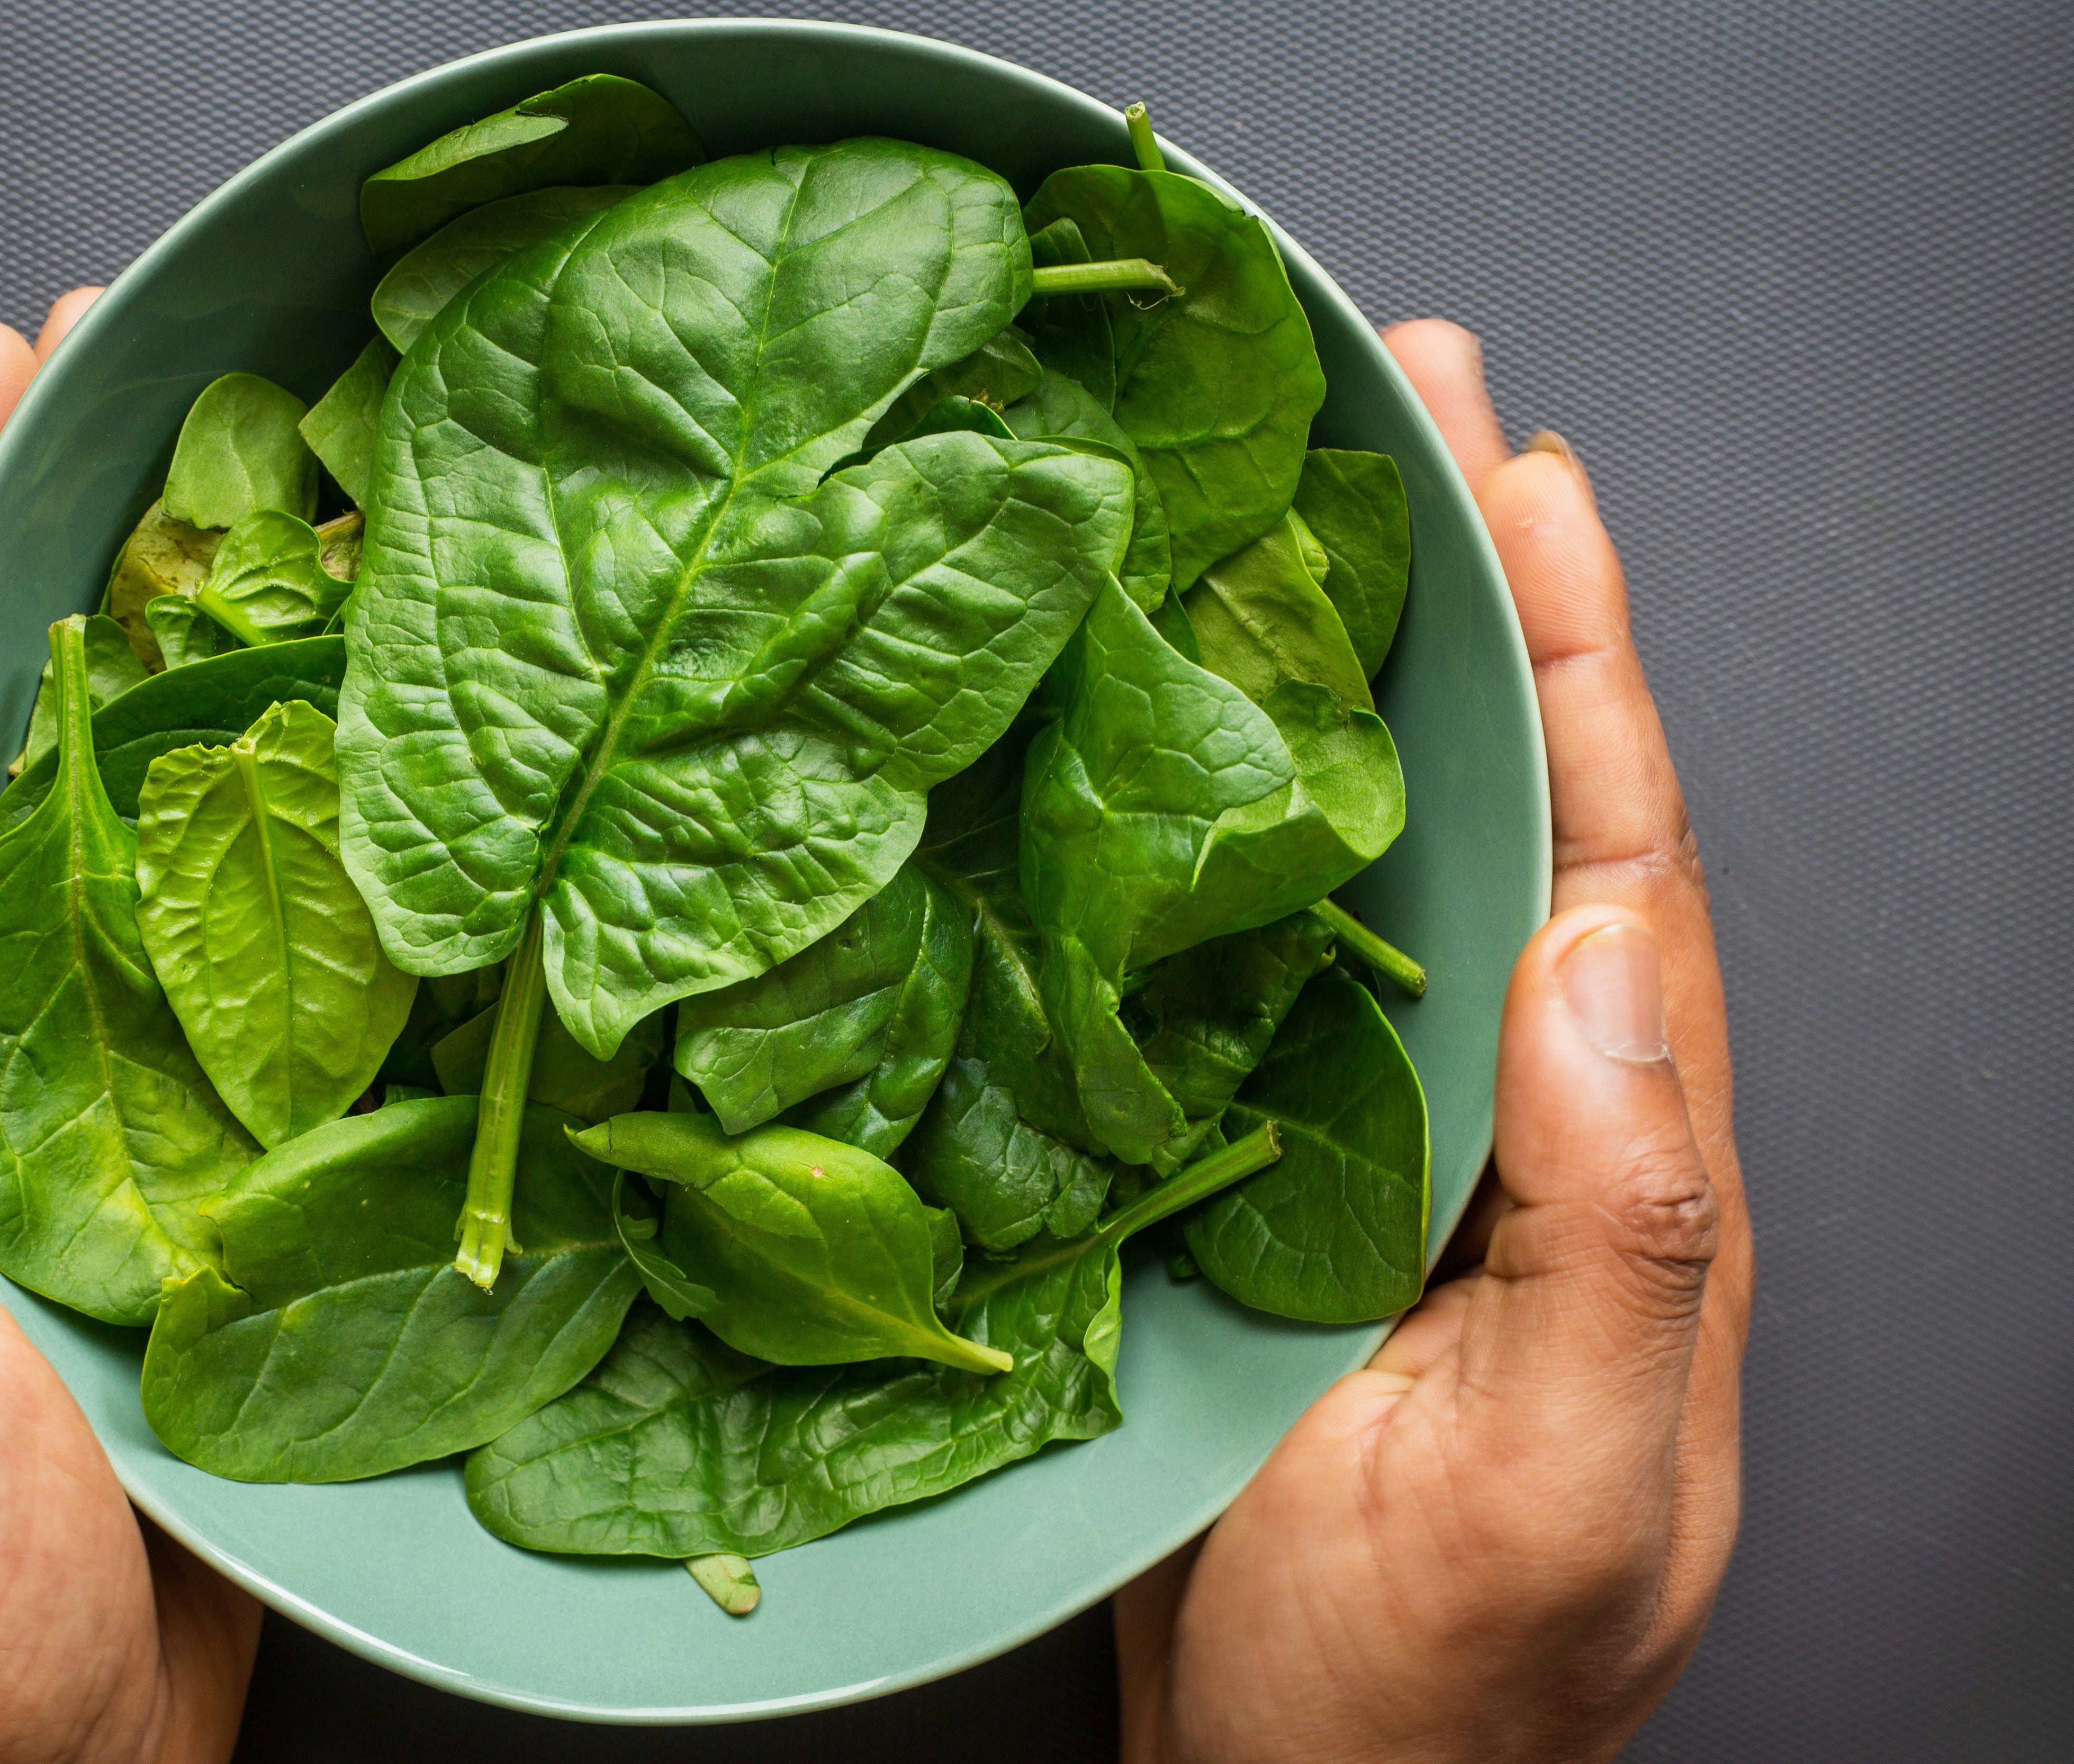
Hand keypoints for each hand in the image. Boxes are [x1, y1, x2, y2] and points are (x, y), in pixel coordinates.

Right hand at [1116, 321, 1752, 1762]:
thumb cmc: (1428, 1701)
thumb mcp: (1559, 1487)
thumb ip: (1625, 1231)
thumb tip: (1609, 957)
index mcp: (1618, 1163)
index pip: (1616, 853)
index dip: (1573, 651)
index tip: (1519, 472)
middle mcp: (1509, 1119)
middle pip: (1503, 810)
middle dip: (1465, 597)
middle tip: (1399, 405)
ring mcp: (1380, 1146)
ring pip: (1373, 866)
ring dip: (1339, 684)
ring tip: (1279, 511)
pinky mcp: (1257, 1184)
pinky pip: (1245, 971)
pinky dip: (1214, 837)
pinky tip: (1153, 745)